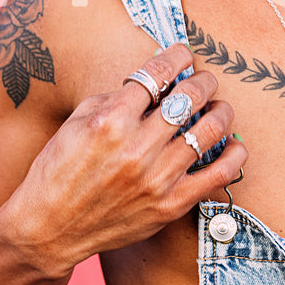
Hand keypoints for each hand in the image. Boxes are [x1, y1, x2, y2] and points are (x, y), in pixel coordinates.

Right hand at [0, 44, 247, 273]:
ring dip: (221, 112)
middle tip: (205, 79)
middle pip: (189, 97)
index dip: (177, 58)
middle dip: (203, 80)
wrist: (49, 230)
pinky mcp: (170, 205)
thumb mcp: (76, 123)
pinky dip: (234, 156)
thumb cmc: (57, 172)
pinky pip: (218, 175)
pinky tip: (235, 145)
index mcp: (110, 120)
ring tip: (220, 108)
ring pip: (209, 131)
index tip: (184, 53)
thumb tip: (152, 85)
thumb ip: (114, 99)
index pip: (157, 75)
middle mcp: (137, 147)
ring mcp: (157, 178)